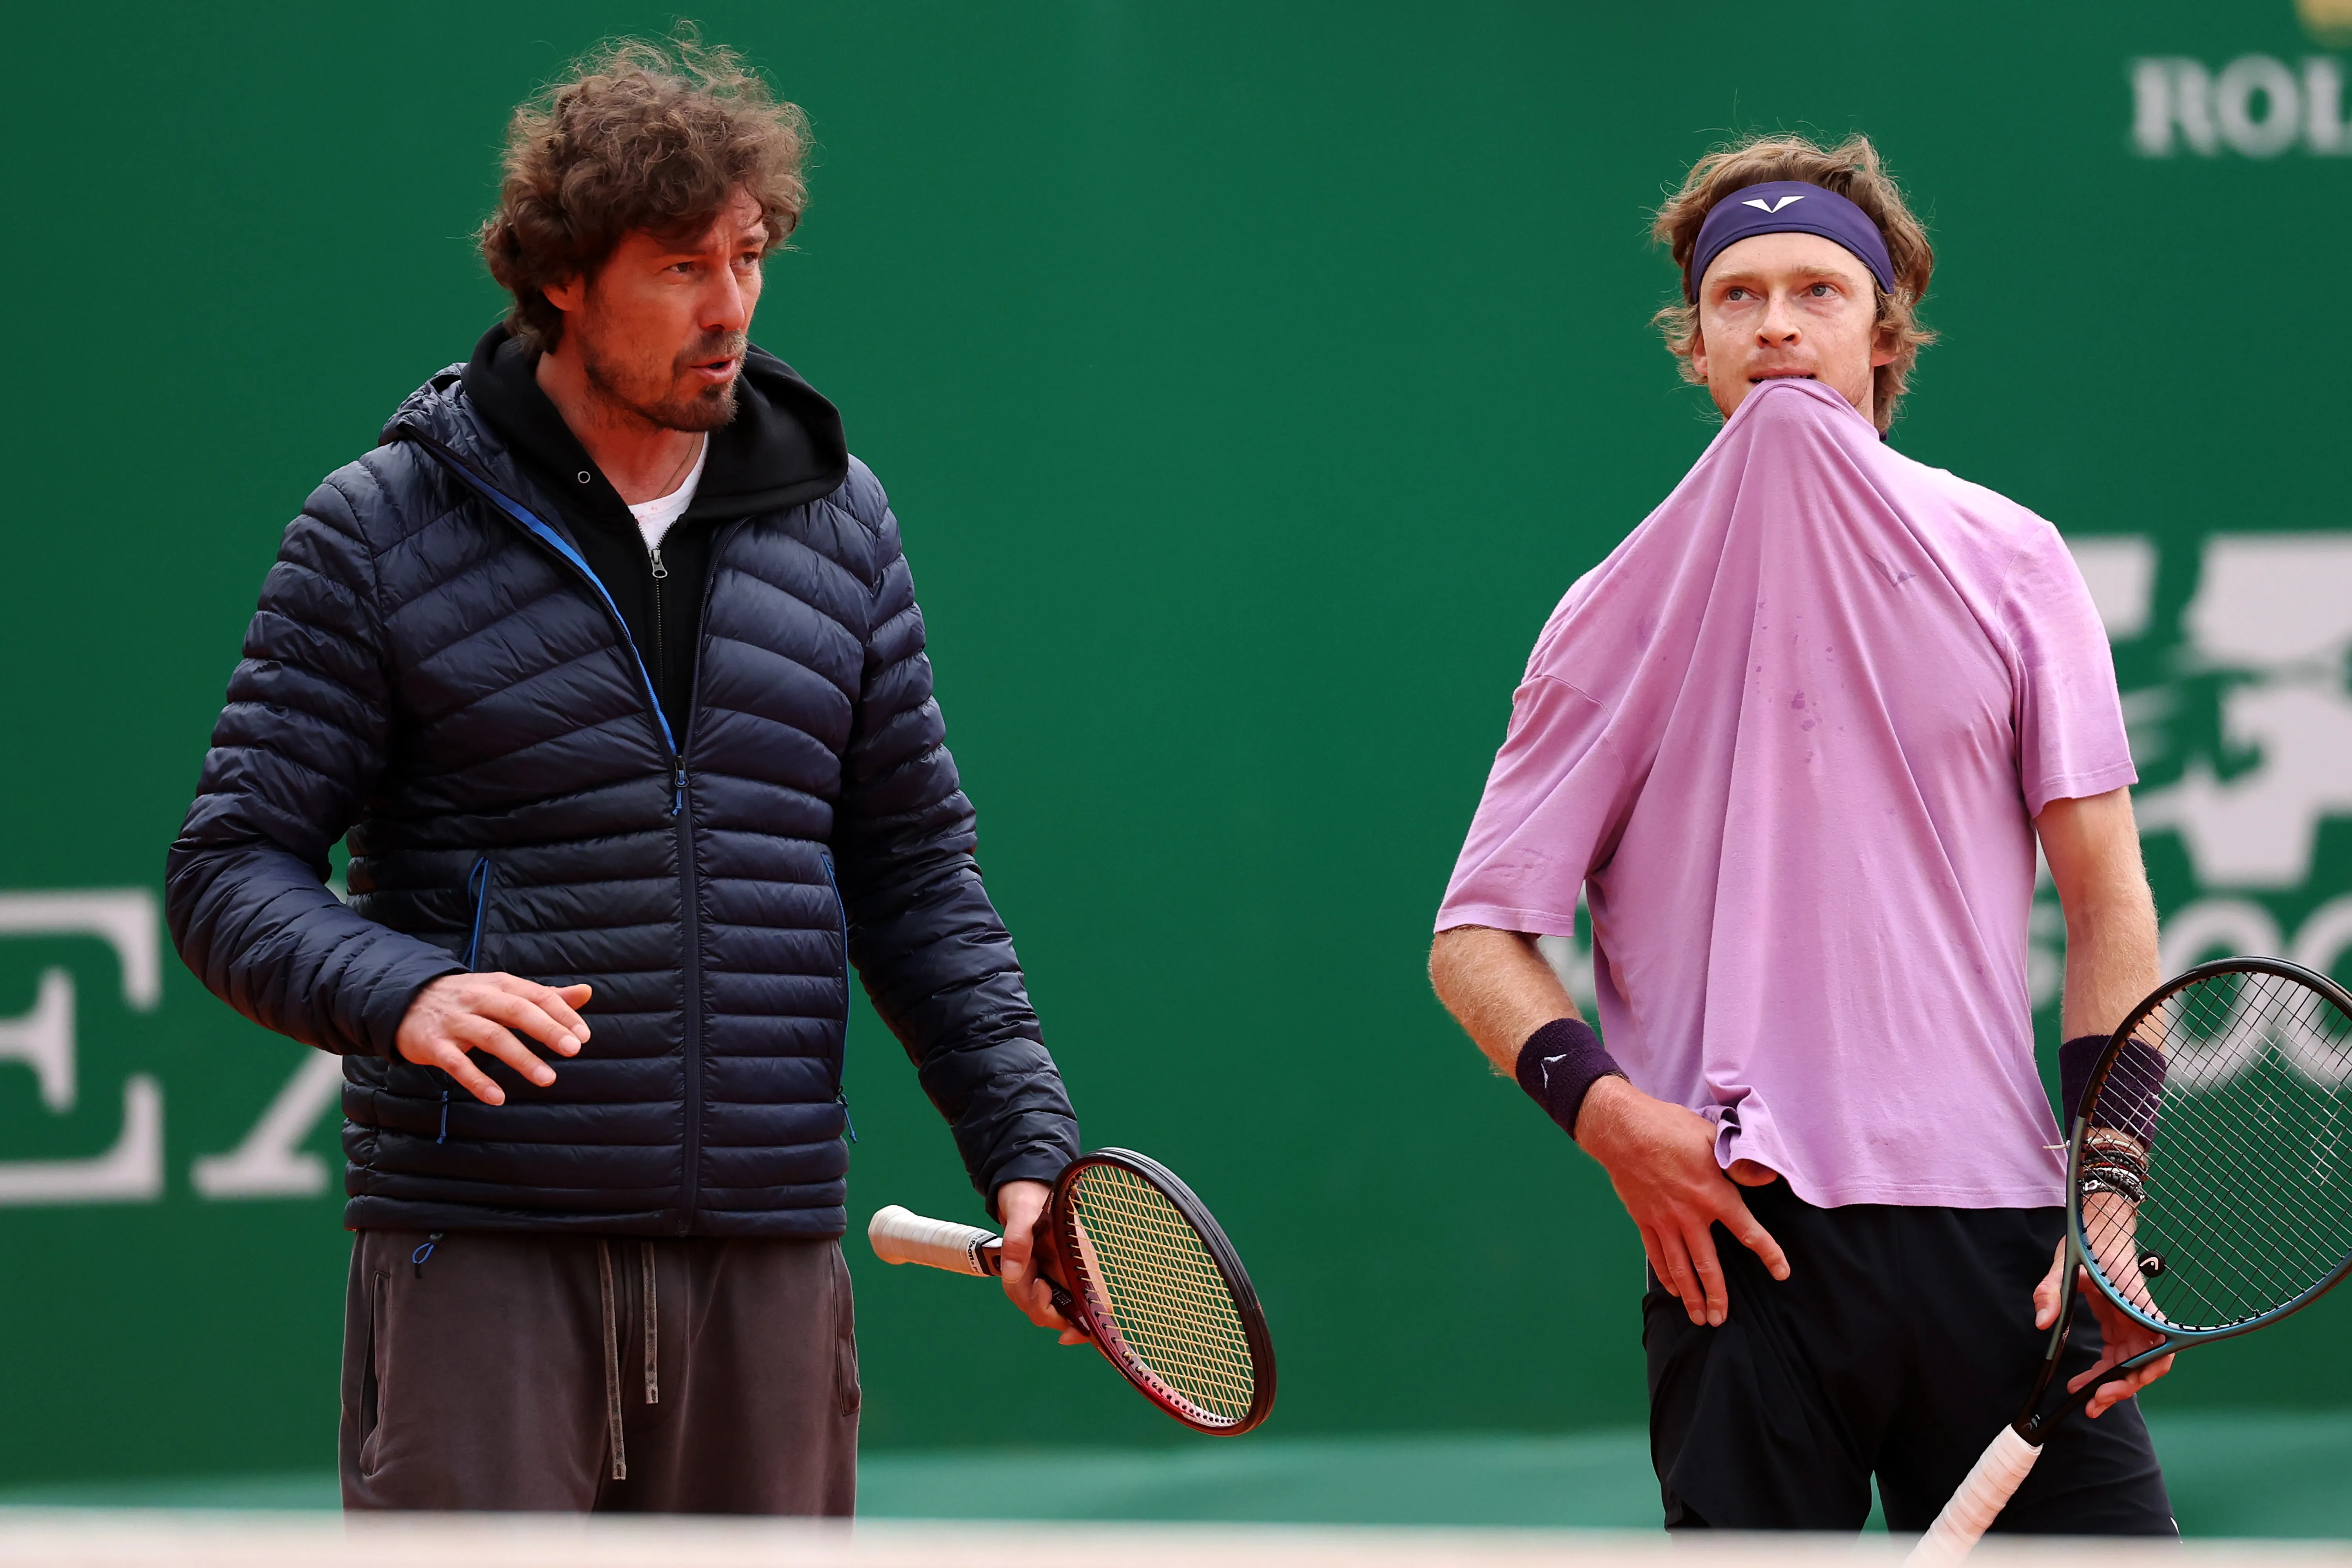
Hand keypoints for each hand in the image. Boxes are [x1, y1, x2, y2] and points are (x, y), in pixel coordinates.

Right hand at [395, 973, 591, 1104]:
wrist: (405, 1000)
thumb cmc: (468, 999)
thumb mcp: (505, 992)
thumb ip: (545, 996)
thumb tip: (586, 993)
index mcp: (500, 984)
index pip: (536, 995)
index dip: (562, 1014)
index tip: (584, 1036)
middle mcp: (478, 999)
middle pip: (516, 1011)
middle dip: (547, 1030)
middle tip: (574, 1050)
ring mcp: (455, 1021)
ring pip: (491, 1036)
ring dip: (521, 1058)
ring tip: (547, 1079)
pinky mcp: (433, 1045)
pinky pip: (457, 1064)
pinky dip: (478, 1081)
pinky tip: (498, 1098)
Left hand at [995, 1179, 1085, 1345]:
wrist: (1020, 1189)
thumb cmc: (1029, 1196)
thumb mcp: (1023, 1212)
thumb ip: (1018, 1240)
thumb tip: (1012, 1274)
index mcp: (1079, 1261)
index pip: (1096, 1303)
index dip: (1087, 1327)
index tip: (1068, 1335)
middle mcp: (1070, 1275)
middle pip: (1061, 1315)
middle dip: (1040, 1307)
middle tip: (1032, 1282)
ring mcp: (1055, 1278)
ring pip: (1039, 1309)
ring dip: (1022, 1292)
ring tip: (1018, 1263)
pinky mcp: (1040, 1277)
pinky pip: (1026, 1298)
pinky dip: (1016, 1288)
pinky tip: (1014, 1268)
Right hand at [1576, 1077, 1789, 1326]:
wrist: (1622, 1129)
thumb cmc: (1669, 1128)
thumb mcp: (1712, 1136)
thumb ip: (1740, 1162)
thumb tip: (1768, 1178)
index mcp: (1713, 1195)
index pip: (1747, 1231)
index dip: (1768, 1253)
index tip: (1781, 1272)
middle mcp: (1689, 1215)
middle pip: (1707, 1265)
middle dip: (1717, 1295)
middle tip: (1721, 1319)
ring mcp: (1664, 1221)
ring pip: (1680, 1267)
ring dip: (1691, 1295)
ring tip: (1699, 1318)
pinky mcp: (1644, 1219)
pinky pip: (1655, 1255)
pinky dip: (1665, 1275)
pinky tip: (1673, 1290)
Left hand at [2034, 1225, 2173, 1417]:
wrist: (2096, 1228)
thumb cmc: (2086, 1243)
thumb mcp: (2063, 1264)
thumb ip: (2051, 1292)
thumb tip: (2043, 1323)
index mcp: (2134, 1303)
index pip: (2158, 1343)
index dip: (2147, 1368)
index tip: (2121, 1383)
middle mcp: (2139, 1316)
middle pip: (2146, 1362)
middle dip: (2124, 1386)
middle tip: (2094, 1403)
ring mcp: (2132, 1323)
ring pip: (2132, 1364)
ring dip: (2114, 1386)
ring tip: (2087, 1402)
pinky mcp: (2120, 1325)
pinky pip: (2119, 1356)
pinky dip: (2105, 1373)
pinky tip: (2083, 1384)